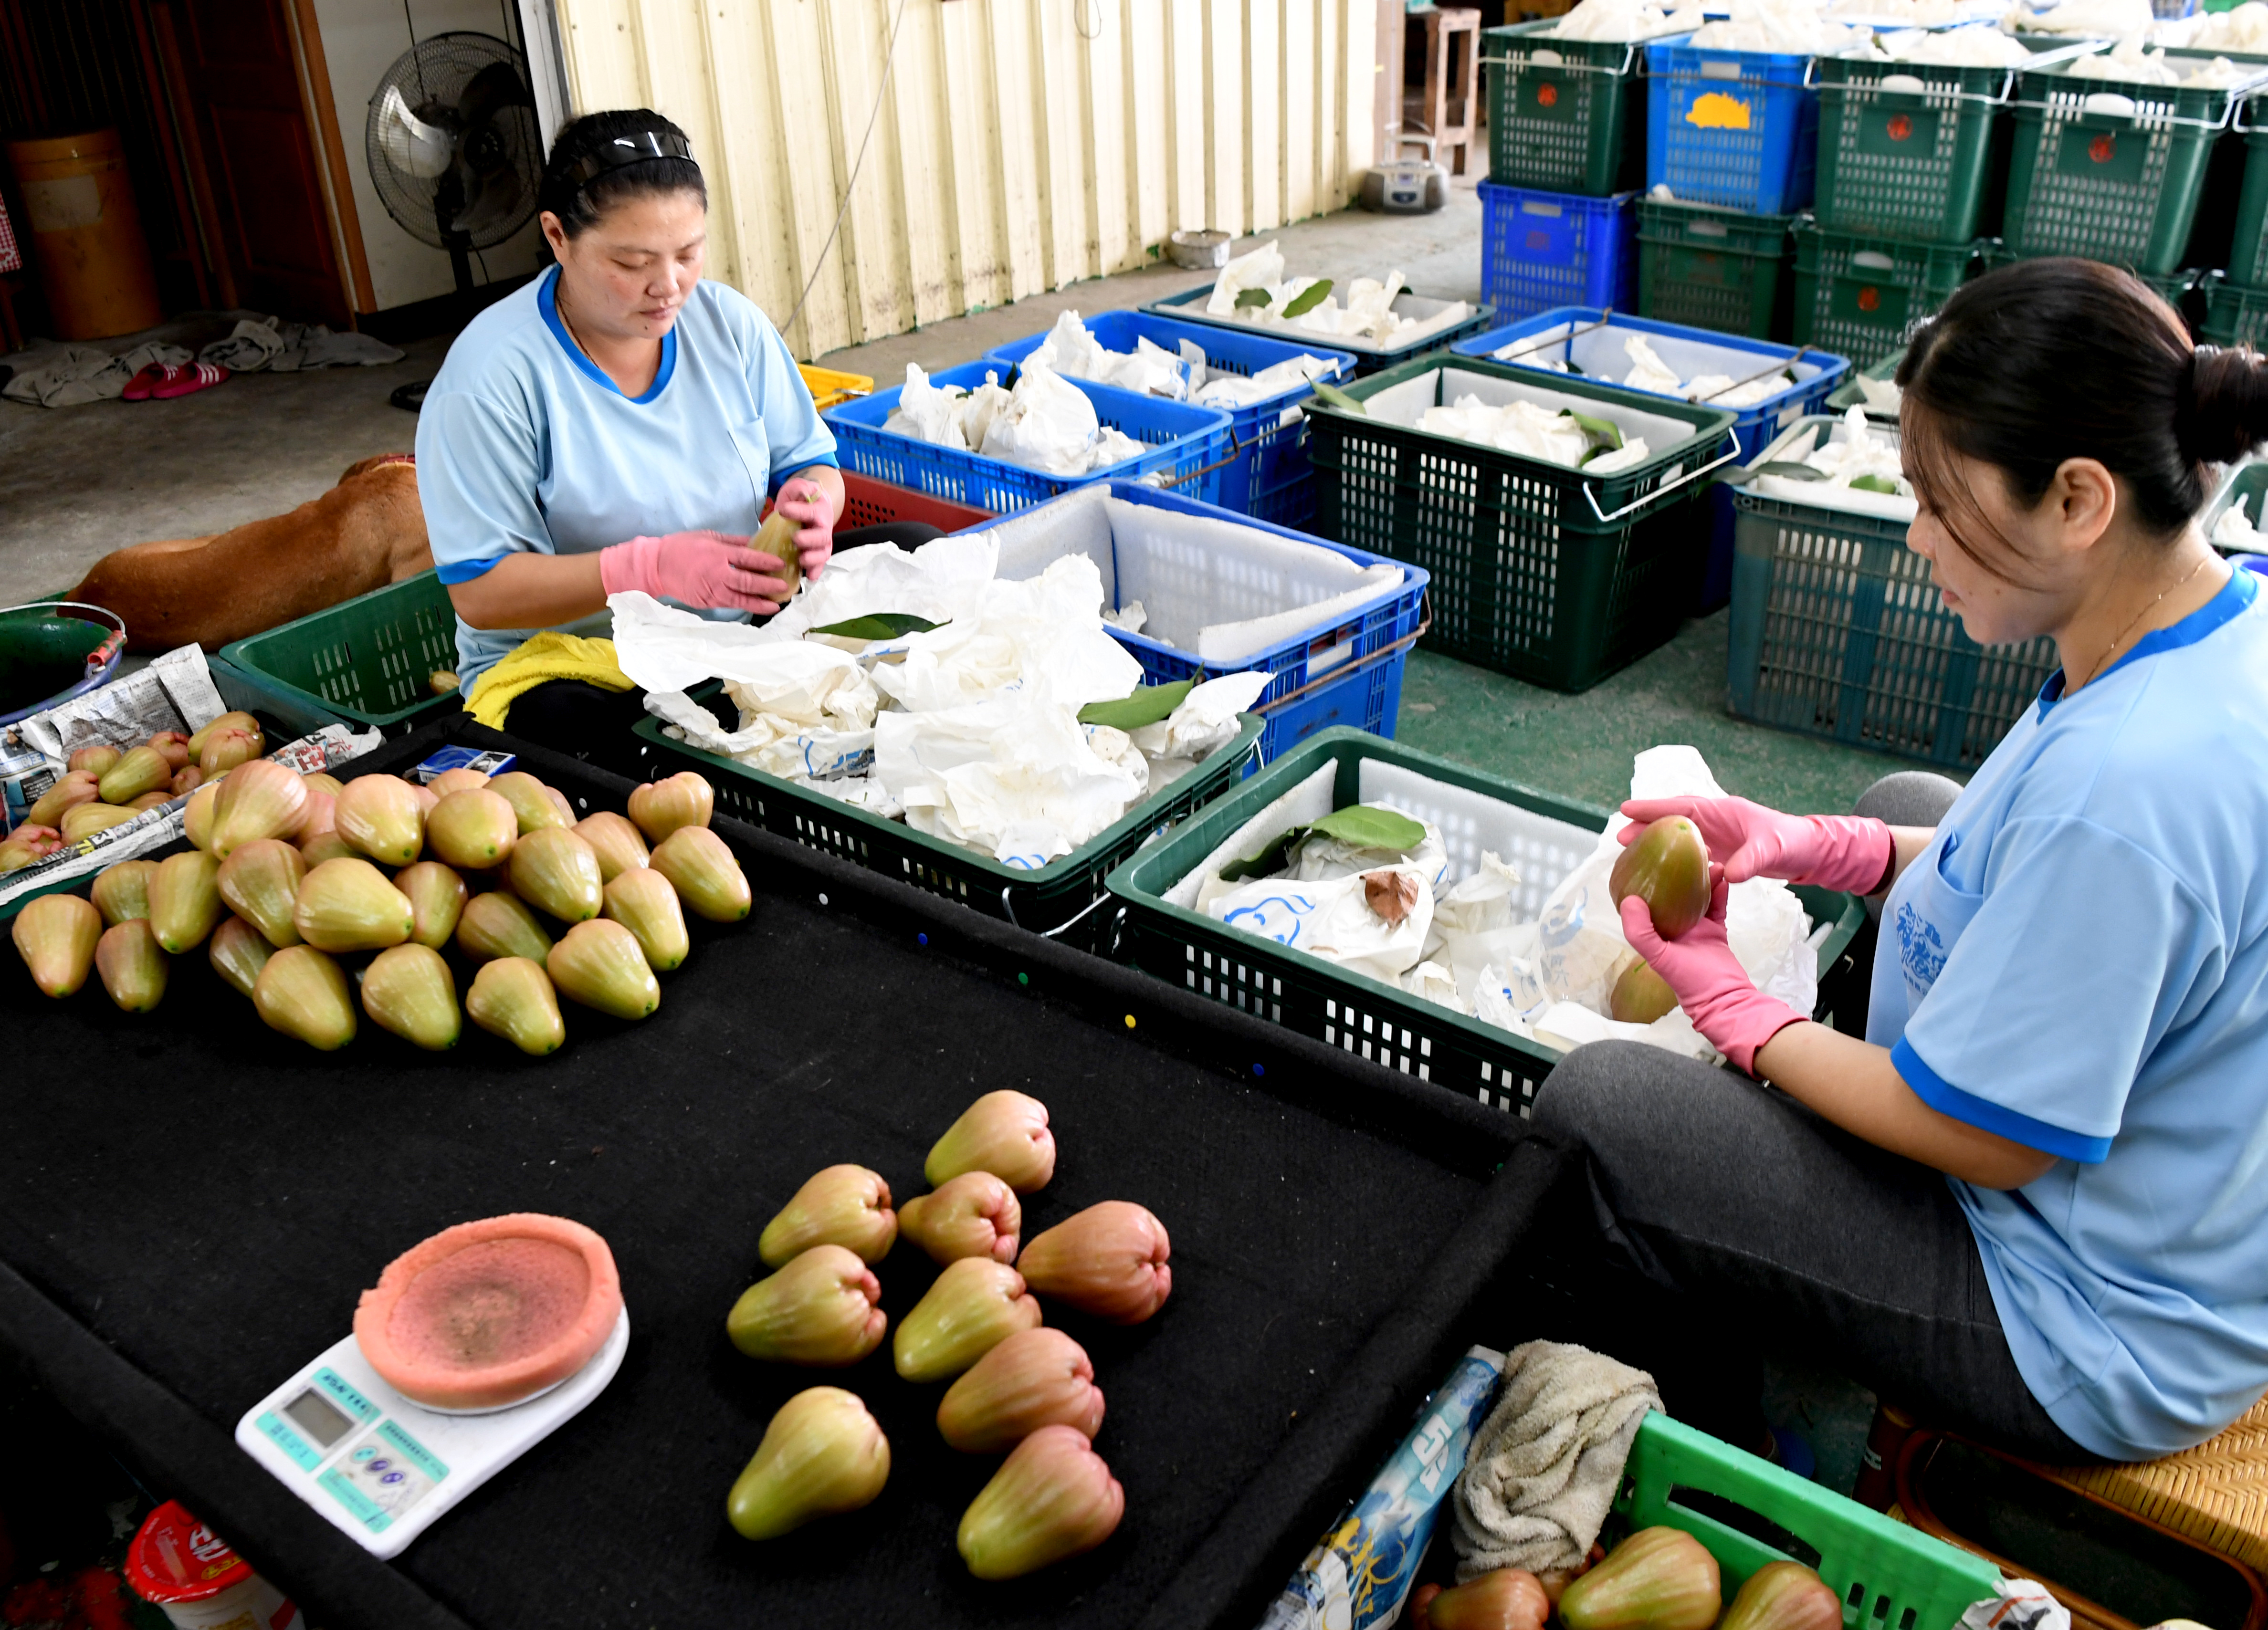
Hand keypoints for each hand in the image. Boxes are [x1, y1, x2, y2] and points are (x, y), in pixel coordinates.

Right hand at [598, 530, 785, 613]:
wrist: (657, 566)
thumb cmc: (683, 547)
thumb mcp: (709, 536)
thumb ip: (734, 541)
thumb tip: (757, 540)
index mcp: (718, 554)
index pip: (747, 557)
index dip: (766, 562)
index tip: (781, 564)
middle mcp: (717, 574)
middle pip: (748, 581)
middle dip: (768, 585)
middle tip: (784, 586)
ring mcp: (713, 591)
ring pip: (742, 599)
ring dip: (761, 602)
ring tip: (777, 604)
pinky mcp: (708, 602)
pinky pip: (731, 605)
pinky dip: (746, 607)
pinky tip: (759, 607)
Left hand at [773, 475, 836, 582]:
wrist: (810, 505)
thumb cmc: (801, 498)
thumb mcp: (798, 487)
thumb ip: (799, 489)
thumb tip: (801, 495)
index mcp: (820, 509)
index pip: (811, 511)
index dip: (799, 512)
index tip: (783, 510)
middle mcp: (824, 526)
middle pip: (822, 536)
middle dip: (810, 539)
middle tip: (796, 539)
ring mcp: (821, 542)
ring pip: (823, 552)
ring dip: (814, 558)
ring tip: (802, 560)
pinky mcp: (816, 553)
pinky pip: (819, 564)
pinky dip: (816, 571)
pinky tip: (810, 577)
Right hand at [1618, 795, 1891, 893]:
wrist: (1809, 852)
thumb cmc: (1793, 842)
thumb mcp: (1774, 849)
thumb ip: (1752, 859)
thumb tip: (1727, 873)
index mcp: (1722, 811)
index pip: (1681, 807)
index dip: (1653, 807)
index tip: (1627, 809)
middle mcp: (1714, 821)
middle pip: (1673, 821)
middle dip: (1646, 825)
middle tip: (1620, 837)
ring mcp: (1716, 837)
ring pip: (1678, 838)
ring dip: (1655, 843)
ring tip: (1629, 853)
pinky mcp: (1720, 853)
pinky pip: (1689, 854)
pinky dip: (1672, 859)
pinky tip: (1659, 872)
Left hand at [1620, 872, 1804, 1075]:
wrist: (1725, 997)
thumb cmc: (1688, 980)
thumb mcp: (1658, 956)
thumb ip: (1641, 931)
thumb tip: (1630, 899)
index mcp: (1655, 931)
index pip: (1646, 899)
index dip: (1646, 878)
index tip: (1649, 853)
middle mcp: (1672, 926)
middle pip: (1672, 891)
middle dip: (1677, 871)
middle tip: (1683, 849)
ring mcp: (1695, 926)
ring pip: (1696, 894)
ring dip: (1701, 876)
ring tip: (1707, 857)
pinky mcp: (1716, 928)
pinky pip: (1717, 903)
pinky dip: (1720, 890)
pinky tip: (1723, 874)